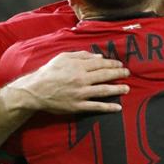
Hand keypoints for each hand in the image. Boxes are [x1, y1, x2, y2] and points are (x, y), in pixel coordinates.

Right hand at [5, 51, 129, 113]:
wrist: (35, 91)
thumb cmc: (49, 72)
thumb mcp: (63, 58)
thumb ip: (81, 56)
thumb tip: (99, 57)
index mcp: (78, 66)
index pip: (100, 64)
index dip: (112, 64)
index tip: (120, 64)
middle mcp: (82, 79)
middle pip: (105, 76)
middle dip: (118, 74)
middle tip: (127, 73)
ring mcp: (81, 94)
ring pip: (103, 90)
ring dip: (117, 89)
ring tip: (127, 88)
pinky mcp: (78, 106)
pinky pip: (96, 106)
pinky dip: (108, 107)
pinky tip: (117, 107)